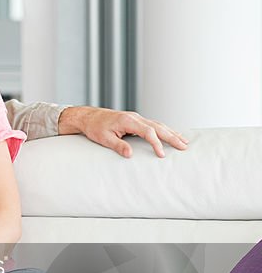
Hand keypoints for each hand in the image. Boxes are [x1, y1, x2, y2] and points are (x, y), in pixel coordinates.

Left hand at [59, 106, 188, 157]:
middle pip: (158, 126)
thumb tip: (130, 155)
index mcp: (128, 121)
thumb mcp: (104, 138)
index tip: (162, 155)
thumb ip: (118, 145)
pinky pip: (153, 124)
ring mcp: (136, 118)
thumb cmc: (95, 127)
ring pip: (158, 124)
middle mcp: (135, 117)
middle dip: (172, 136)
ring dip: (171, 132)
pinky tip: (170, 135)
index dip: (156, 143)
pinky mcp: (135, 120)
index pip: (148, 132)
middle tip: (184, 146)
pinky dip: (163, 130)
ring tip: (183, 141)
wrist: (88, 117)